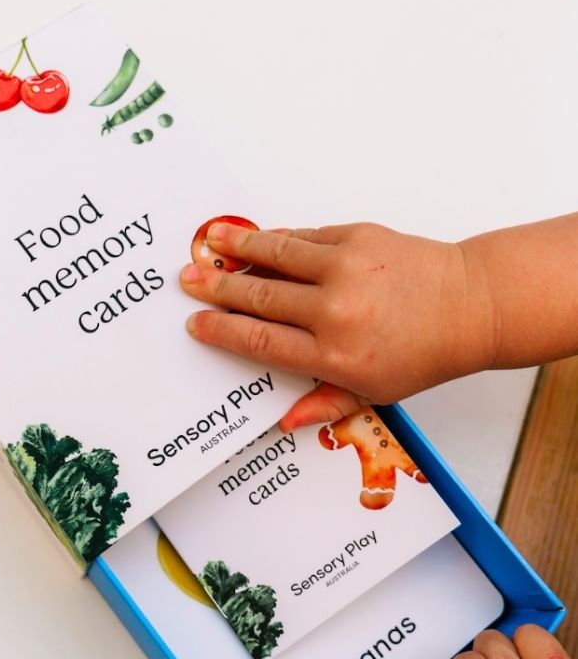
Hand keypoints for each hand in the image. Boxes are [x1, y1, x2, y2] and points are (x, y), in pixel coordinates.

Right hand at [180, 221, 496, 428]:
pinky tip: (256, 239)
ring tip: (209, 244)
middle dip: (217, 287)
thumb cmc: (425, 352)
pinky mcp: (358, 237)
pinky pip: (305, 237)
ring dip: (237, 248)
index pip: (260, 342)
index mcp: (335, 355)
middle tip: (188, 279)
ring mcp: (346, 268)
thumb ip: (326, 403)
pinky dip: (277, 238)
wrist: (472, 305)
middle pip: (258, 297)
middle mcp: (336, 310)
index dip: (222, 331)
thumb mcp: (375, 392)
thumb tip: (283, 421)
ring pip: (275, 255)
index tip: (197, 323)